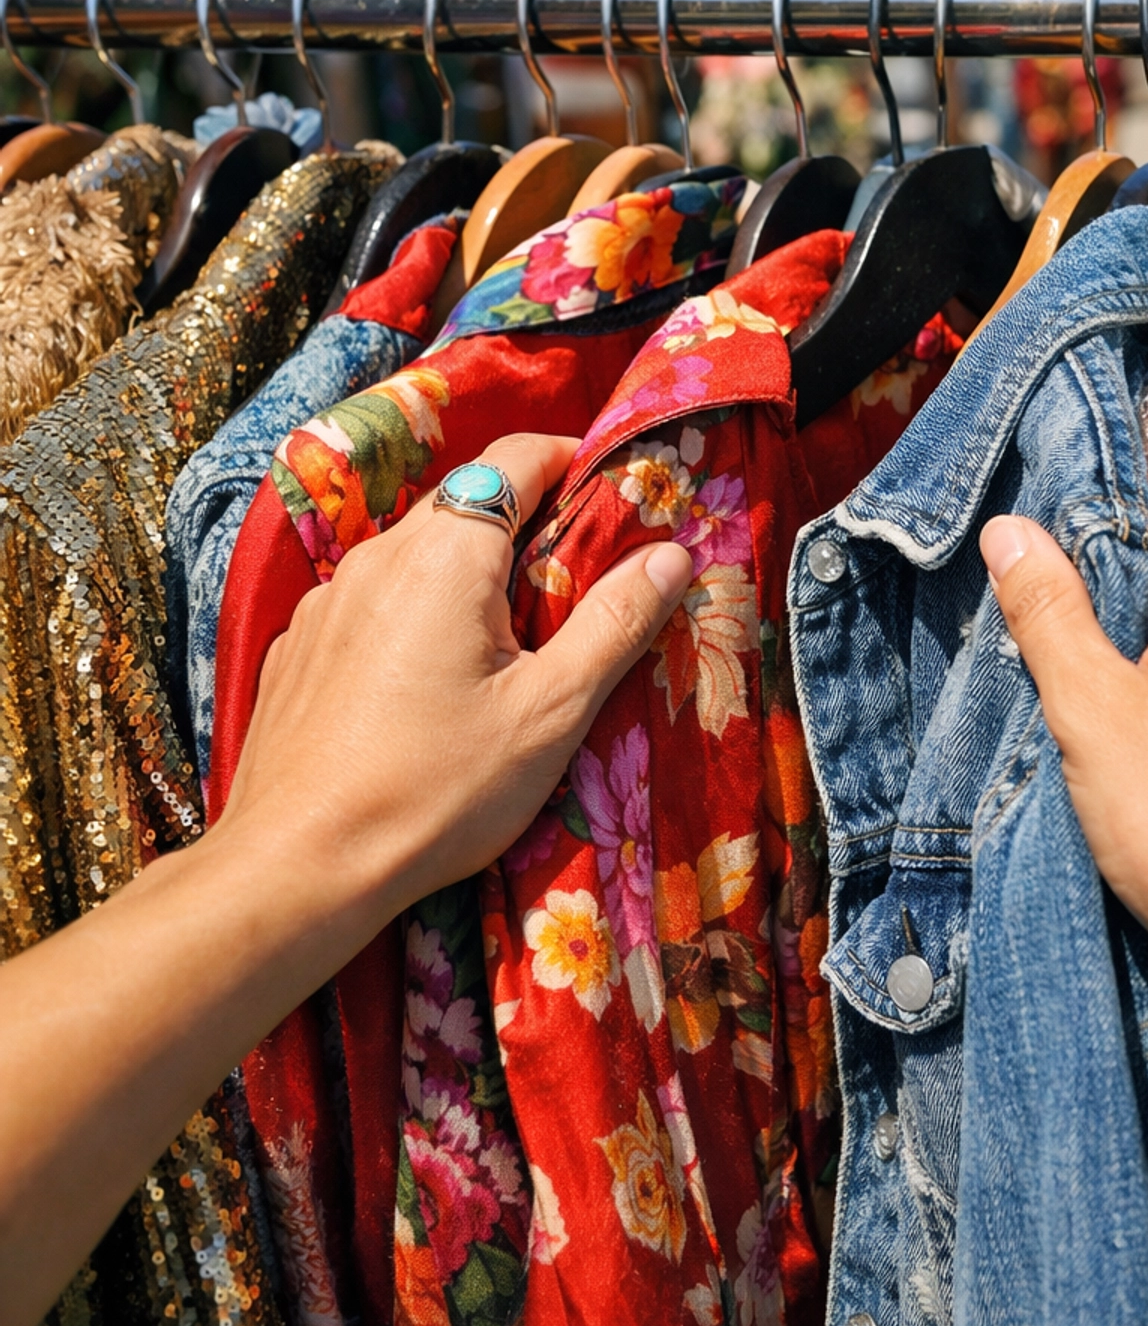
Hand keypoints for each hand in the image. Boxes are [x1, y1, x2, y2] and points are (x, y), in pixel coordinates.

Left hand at [223, 432, 691, 930]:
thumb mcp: (550, 713)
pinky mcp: (298, 648)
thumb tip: (672, 553)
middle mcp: (377, 557)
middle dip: (526, 520)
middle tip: (578, 573)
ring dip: (467, 573)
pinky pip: (370, 603)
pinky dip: (414, 615)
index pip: (516, 459)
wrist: (298, 866)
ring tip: (508, 639)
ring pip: (414, 555)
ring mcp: (327, 602)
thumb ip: (615, 622)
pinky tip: (431, 683)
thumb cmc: (436, 791)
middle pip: (464, 503)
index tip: (615, 490)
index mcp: (446, 555)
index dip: (572, 459)